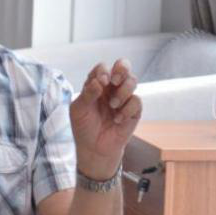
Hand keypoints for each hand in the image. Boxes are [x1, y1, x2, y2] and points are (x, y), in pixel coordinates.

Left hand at [69, 59, 140, 179]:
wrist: (94, 148)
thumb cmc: (84, 127)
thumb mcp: (79, 110)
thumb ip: (88, 93)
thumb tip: (100, 81)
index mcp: (97, 84)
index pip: (103, 68)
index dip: (103, 71)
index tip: (101, 83)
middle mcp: (112, 88)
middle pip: (123, 66)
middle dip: (122, 69)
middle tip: (115, 81)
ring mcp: (124, 98)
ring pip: (132, 81)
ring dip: (123, 92)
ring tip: (113, 105)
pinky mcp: (134, 111)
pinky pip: (136, 101)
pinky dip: (127, 110)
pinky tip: (118, 119)